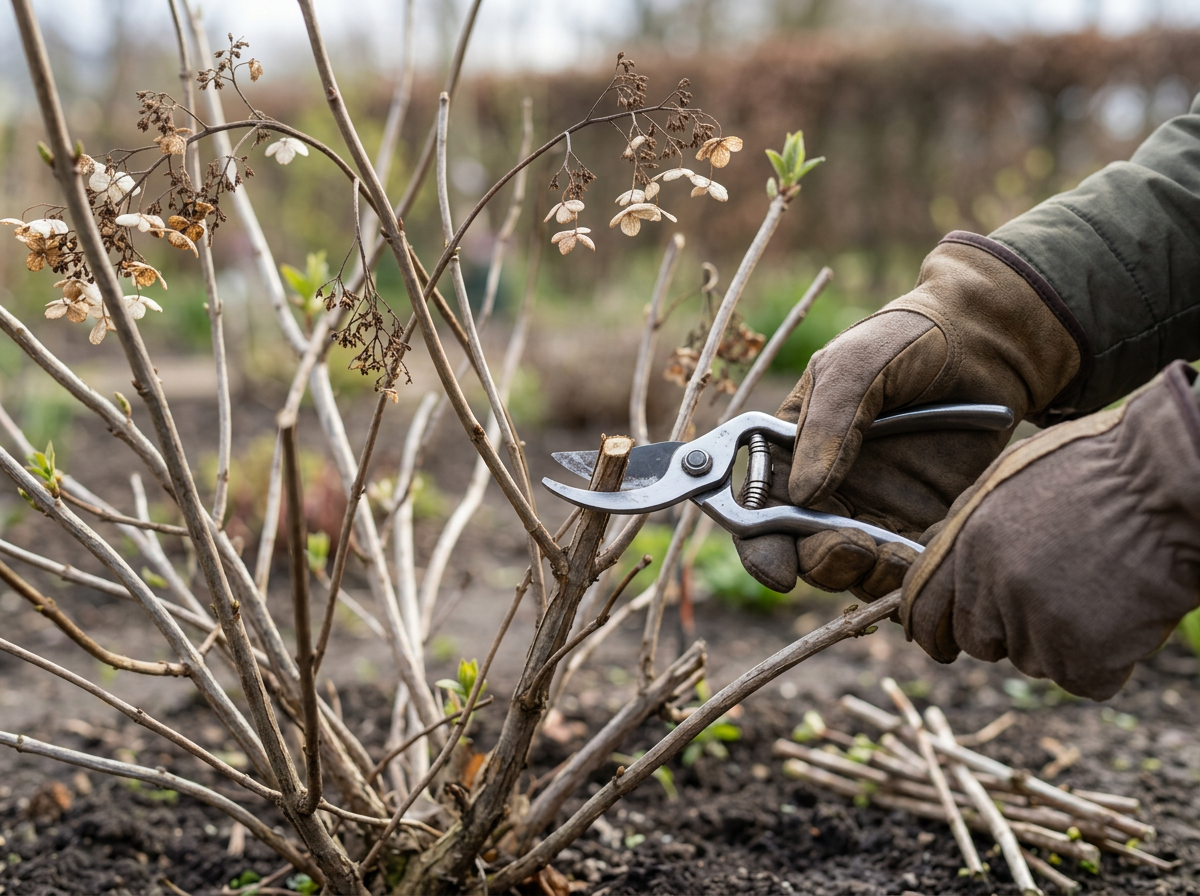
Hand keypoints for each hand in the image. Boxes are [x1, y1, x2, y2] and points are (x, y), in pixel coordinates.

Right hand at [735, 236, 1081, 597]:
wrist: (987, 341)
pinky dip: (906, 574)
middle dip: (819, 562)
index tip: (779, 569)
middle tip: (850, 548)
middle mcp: (826, 486)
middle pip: (801, 550)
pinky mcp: (922, 521)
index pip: (759, 509)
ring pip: (852, 568)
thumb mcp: (854, 366)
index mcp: (793, 450)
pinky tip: (922, 556)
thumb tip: (804, 496)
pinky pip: (903, 565)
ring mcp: (874, 507)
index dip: (759, 546)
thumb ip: (827, 426)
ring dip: (863, 574)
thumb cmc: (906, 340)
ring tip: (891, 554)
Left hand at [902, 360, 1199, 700]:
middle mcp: (991, 586)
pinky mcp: (1081, 655)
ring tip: (1102, 591)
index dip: (934, 631)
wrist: (1171, 484)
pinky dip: (1108, 663)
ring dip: (1065, 642)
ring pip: (1036, 661)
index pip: (923, 609)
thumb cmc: (1103, 469)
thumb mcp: (1012, 479)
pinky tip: (1127, 618)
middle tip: (1059, 600)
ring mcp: (1035, 622)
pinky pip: (1085, 680)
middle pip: (982, 641)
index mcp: (968, 542)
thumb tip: (935, 556)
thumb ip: (970, 526)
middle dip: (1011, 632)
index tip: (945, 644)